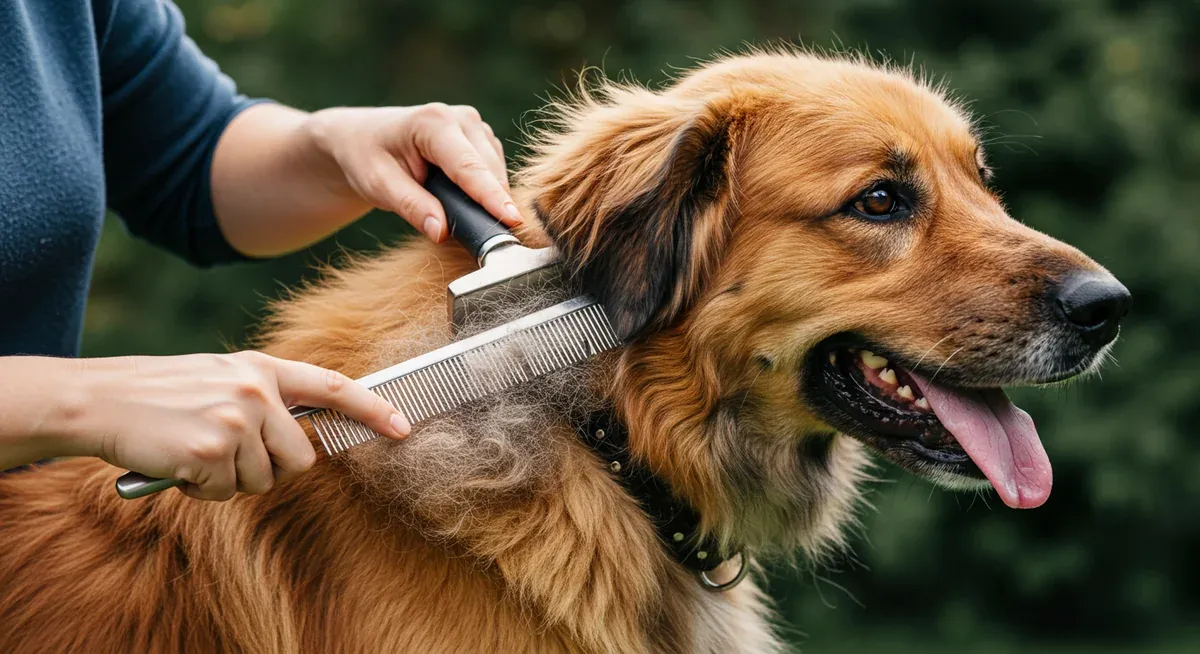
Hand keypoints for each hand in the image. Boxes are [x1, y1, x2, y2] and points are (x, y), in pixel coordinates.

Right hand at [61, 352, 408, 500]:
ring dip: (230, 480)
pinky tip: (180, 463)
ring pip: (264, 479)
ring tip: (196, 451)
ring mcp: (236, 418)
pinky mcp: (212, 449)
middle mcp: (256, 389)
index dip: (371, 408)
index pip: (331, 387)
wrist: (99, 399)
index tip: (402, 425)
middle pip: (301, 458)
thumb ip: (265, 399)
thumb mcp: (221, 379)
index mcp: (262, 368)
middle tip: (228, 454)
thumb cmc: (161, 395)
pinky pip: (226, 492)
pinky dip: (202, 489)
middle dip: (271, 469)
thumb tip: (305, 440)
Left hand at [306, 104, 521, 241]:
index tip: (512, 221)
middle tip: (483, 240)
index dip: (490, 196)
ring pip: (497, 172)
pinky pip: (494, 171)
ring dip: (488, 198)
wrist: (363, 138)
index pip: (469, 167)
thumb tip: (442, 232)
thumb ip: (412, 207)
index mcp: (433, 123)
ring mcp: (475, 126)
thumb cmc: (367, 158)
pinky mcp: (481, 139)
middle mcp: (461, 118)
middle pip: (489, 170)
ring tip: (461, 216)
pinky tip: (466, 202)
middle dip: (491, 204)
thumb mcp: (379, 186)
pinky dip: (487, 191)